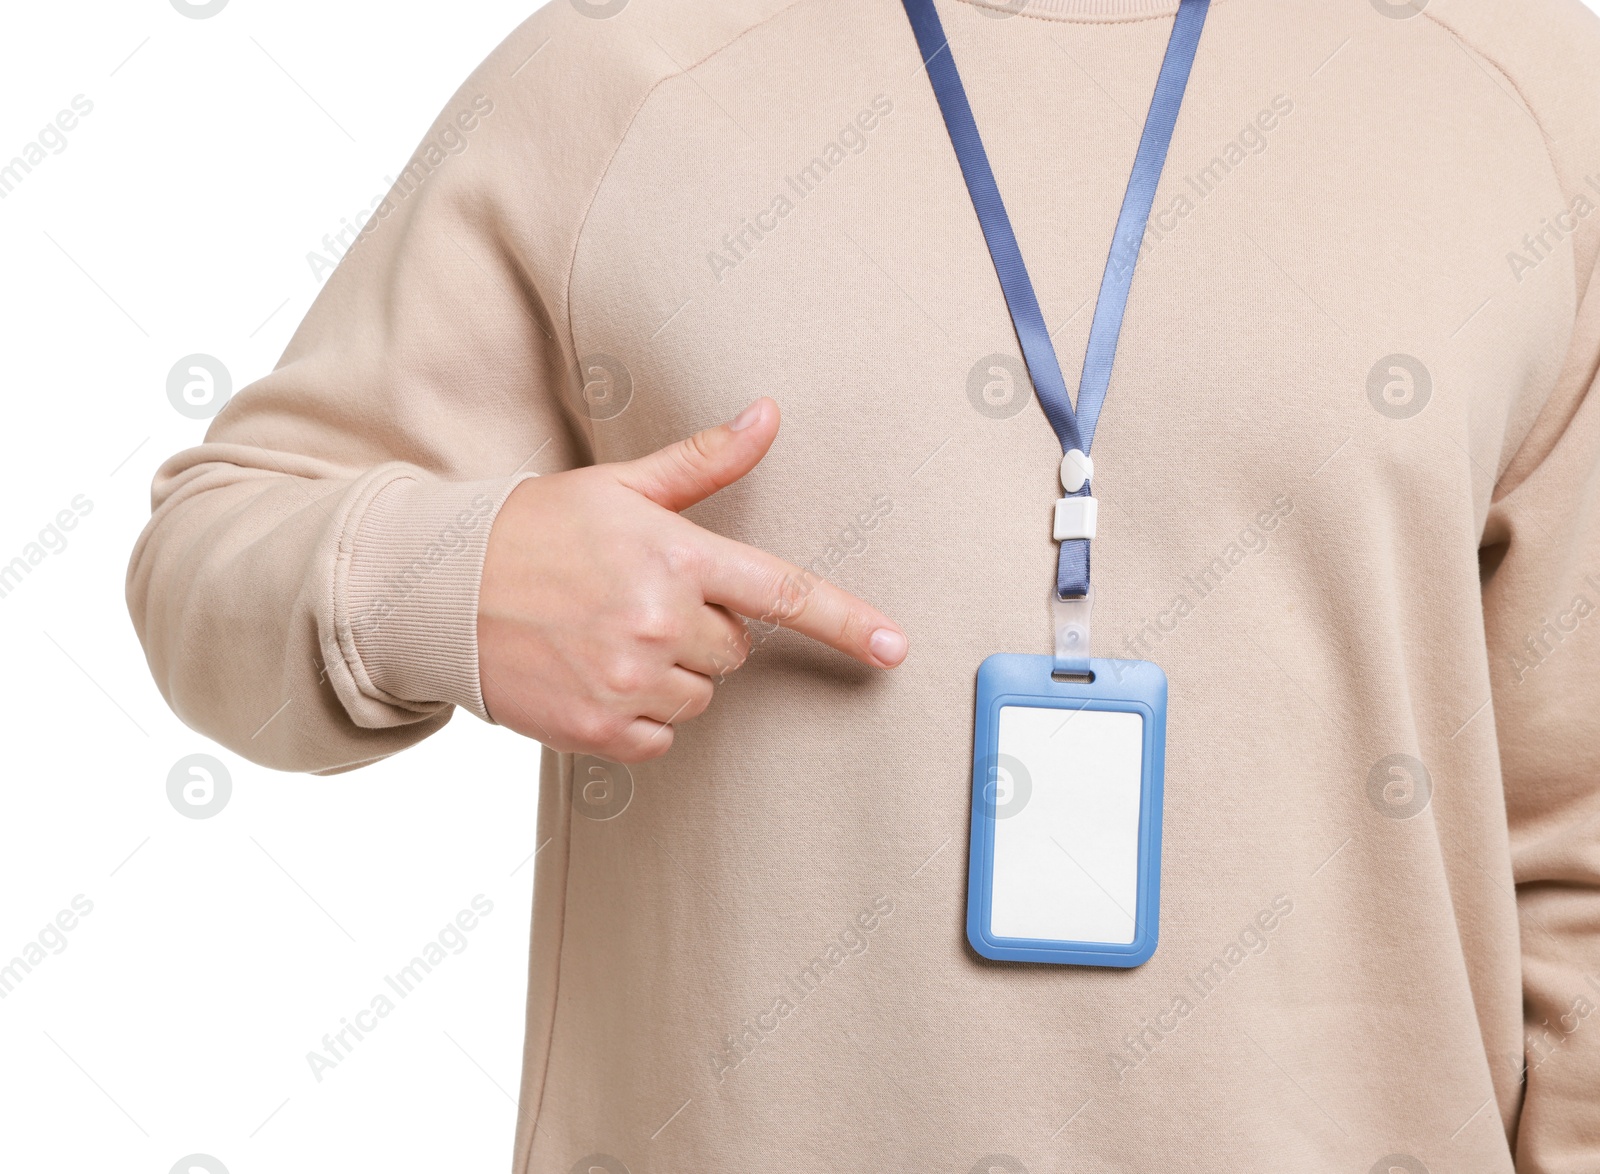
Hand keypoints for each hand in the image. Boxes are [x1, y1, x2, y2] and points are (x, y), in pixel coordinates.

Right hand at [477, 398, 907, 761]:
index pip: (782, 593)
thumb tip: (768, 415)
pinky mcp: (600, 728)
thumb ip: (705, 462)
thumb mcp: (620, 485)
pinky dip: (639, 716)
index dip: (847, 622)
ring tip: (608, 637)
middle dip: (703, 629)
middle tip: (639, 602)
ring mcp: (629, 679)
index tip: (895, 648)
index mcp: (675, 555)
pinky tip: (595, 676)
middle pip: (735, 649)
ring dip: (671, 674)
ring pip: (701, 695)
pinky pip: (661, 737)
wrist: (440, 591)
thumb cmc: (535, 529)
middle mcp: (659, 621)